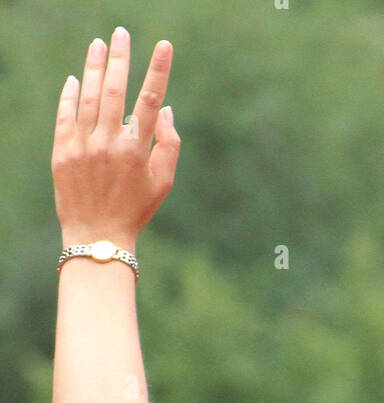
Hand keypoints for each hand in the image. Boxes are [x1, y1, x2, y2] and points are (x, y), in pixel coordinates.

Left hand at [52, 28, 179, 246]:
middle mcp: (109, 143)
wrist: (98, 238)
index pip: (150, 100)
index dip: (158, 71)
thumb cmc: (135, 210)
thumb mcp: (163, 183)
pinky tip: (74, 79)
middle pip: (115, 89)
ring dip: (93, 67)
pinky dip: (69, 96)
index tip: (164, 46)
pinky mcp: (62, 153)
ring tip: (98, 45)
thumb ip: (170, 145)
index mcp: (137, 150)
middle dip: (120, 58)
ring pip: (88, 97)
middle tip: (121, 33)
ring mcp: (83, 147)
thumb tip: (165, 110)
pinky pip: (65, 116)